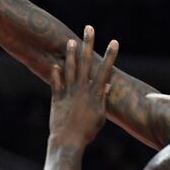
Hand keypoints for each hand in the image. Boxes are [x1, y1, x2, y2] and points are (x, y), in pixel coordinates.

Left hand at [49, 26, 118, 146]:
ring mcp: (68, 92)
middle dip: (88, 44)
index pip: (105, 70)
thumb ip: (103, 100)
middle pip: (86, 62)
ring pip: (69, 68)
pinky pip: (55, 82)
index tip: (114, 41)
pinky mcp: (56, 98)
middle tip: (89, 28)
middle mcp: (82, 89)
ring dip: (70, 54)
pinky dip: (56, 73)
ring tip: (70, 41)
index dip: (110, 55)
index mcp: (95, 93)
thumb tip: (107, 86)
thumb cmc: (87, 132)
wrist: (68, 141)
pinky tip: (55, 64)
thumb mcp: (100, 117)